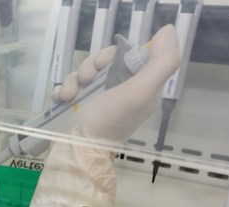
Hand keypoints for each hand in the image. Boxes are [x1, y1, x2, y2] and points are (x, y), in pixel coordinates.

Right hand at [25, 25, 179, 206]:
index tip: (104, 64)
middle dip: (90, 67)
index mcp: (137, 89)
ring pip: (82, 74)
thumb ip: (161, 63)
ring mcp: (94, 102)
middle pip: (102, 64)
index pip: (127, 57)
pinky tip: (60, 100)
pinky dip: (62, 91)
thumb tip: (168, 31)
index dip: (113, 55)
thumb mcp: (140, 92)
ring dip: (72, 81)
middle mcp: (117, 93)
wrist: (75, 152)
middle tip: (85, 80)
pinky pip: (67, 88)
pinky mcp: (74, 109)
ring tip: (68, 97)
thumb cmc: (108, 123)